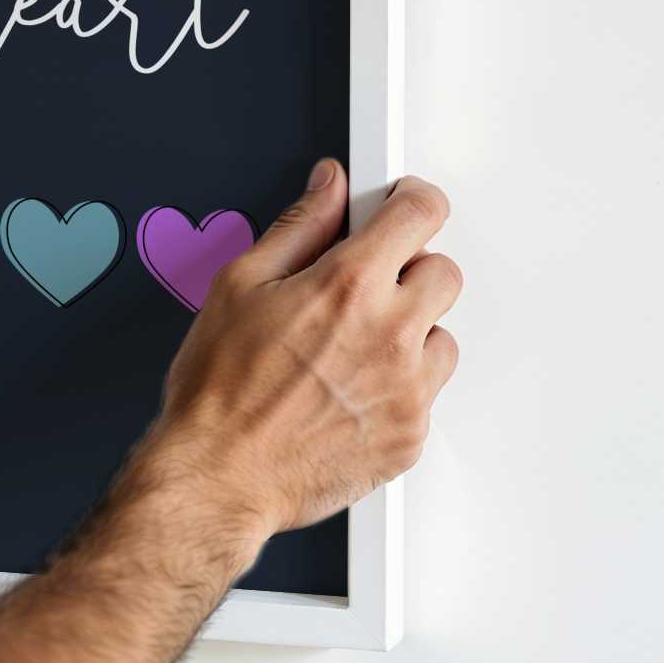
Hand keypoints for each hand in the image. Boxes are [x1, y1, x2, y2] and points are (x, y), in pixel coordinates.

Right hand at [131, 162, 460, 546]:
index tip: (400, 206)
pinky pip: (427, 395)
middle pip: (444, 273)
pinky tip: (347, 393)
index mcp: (348, 286)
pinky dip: (397, 389)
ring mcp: (408, 390)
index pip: (421, 213)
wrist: (219, 475)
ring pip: (441, 337)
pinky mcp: (411, 436)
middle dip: (406, 271)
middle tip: (360, 289)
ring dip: (407, 335)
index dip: (412, 200)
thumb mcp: (239, 285)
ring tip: (349, 352)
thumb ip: (298, 226)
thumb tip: (328, 188)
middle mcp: (390, 334)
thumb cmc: (220, 390)